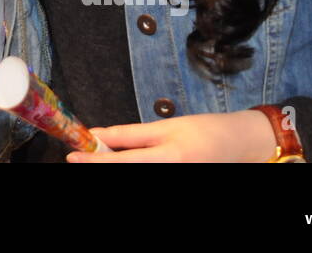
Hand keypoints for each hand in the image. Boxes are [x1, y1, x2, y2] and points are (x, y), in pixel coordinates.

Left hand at [67, 110, 277, 162]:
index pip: (122, 160)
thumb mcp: (166, 126)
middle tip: (83, 158)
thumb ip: (131, 134)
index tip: (72, 155)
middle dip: (102, 166)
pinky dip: (132, 170)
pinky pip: (149, 178)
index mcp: (169, 156)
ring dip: (117, 167)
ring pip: (136, 176)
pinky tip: (125, 161)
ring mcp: (177, 181)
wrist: (238, 145)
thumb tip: (98, 134)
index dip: (94, 159)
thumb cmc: (202, 130)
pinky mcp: (179, 186)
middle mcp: (173, 173)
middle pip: (128, 172)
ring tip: (104, 157)